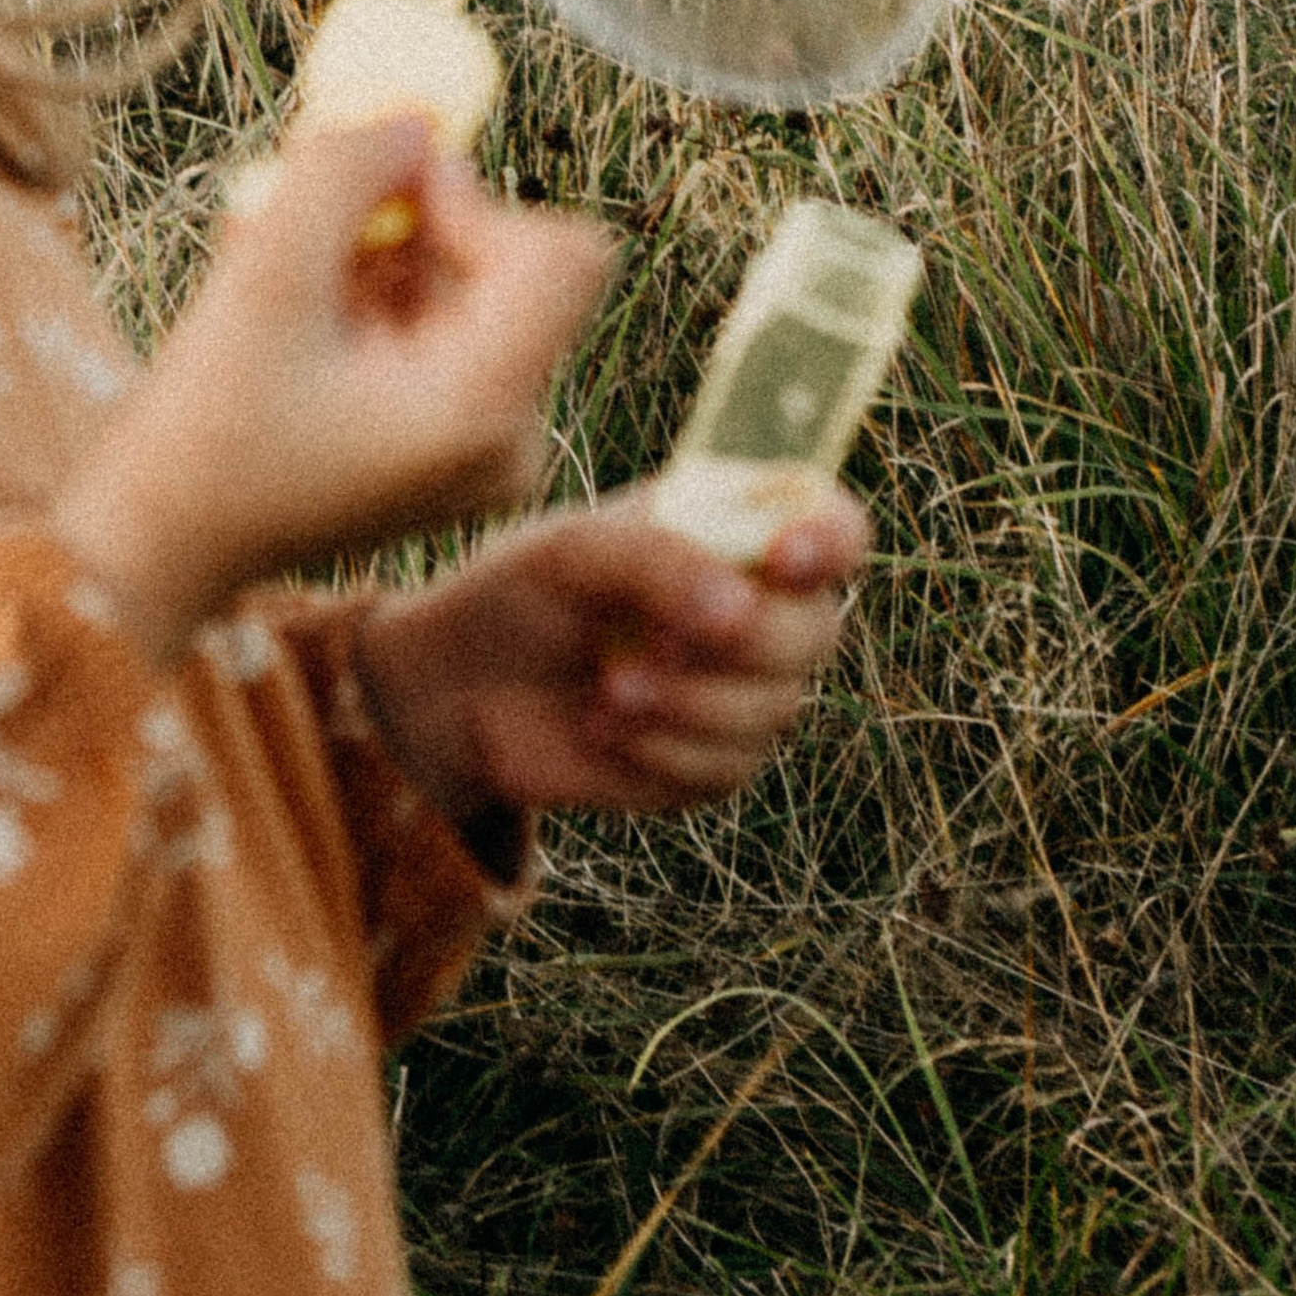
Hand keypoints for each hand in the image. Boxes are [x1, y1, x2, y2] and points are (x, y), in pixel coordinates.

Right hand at [51, 120, 614, 662]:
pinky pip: (434, 329)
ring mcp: (480, 449)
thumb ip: (343, 176)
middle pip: (508, 267)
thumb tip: (414, 116)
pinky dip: (367, 296)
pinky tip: (292, 307)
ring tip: (280, 272)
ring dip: (373, 257)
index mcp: (482, 411)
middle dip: (406, 226)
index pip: (560, 256)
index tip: (383, 188)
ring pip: (461, 290)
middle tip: (306, 216)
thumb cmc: (202, 434)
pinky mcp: (445, 447)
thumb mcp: (264, 279)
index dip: (475, 198)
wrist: (155, 549)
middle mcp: (507, 438)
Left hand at [350, 488, 868, 820]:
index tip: (784, 558)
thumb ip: (657, 560)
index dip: (829, 540)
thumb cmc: (522, 593)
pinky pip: (729, 767)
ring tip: (606, 683)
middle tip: (651, 640)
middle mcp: (758, 609)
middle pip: (818, 629)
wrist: (462, 690)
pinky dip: (663, 749)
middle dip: (741, 641)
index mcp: (735, 531)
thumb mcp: (573, 552)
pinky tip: (603, 724)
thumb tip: (737, 608)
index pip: (832, 528)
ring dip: (687, 700)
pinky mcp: (714, 763)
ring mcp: (743, 692)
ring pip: (776, 708)